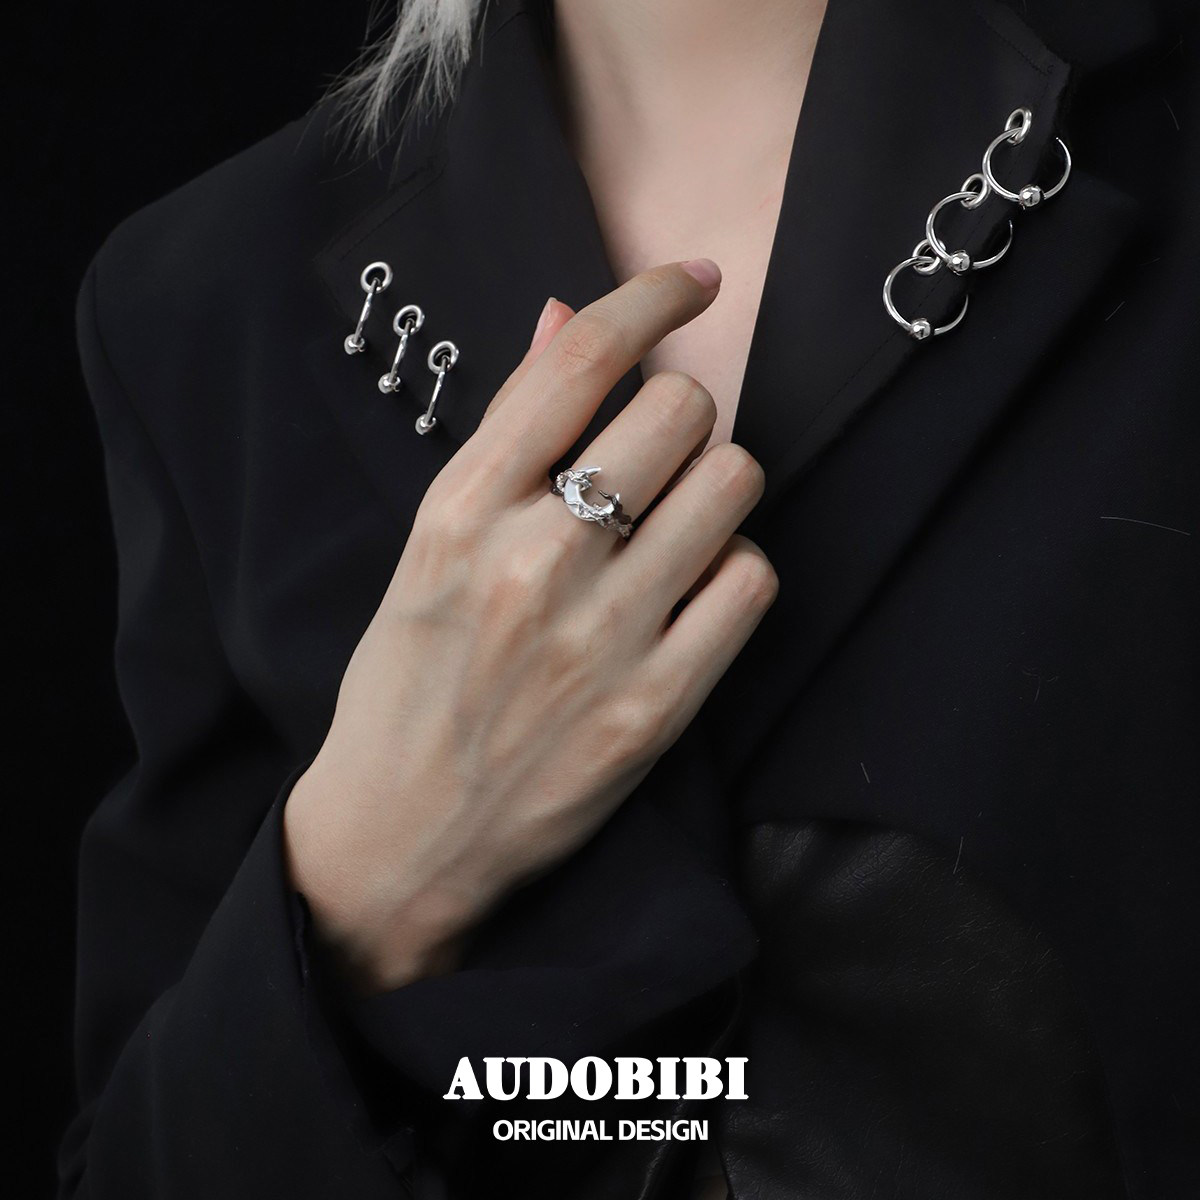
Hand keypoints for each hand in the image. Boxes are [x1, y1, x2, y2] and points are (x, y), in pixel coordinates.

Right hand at [283, 260, 777, 992]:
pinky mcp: (655, 707)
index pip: (579, 361)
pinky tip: (695, 592)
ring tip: (678, 525)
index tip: (692, 279)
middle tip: (658, 457)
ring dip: (718, 486)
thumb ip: (505, 435)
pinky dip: (734, 570)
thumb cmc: (408, 681)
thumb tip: (570, 320)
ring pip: (733, 483)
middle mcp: (534, 562)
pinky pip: (751, 581)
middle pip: (681, 411)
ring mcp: (601, 638)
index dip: (651, 296)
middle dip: (683, 415)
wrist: (404, 834)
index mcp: (462, 510)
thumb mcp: (430, 546)